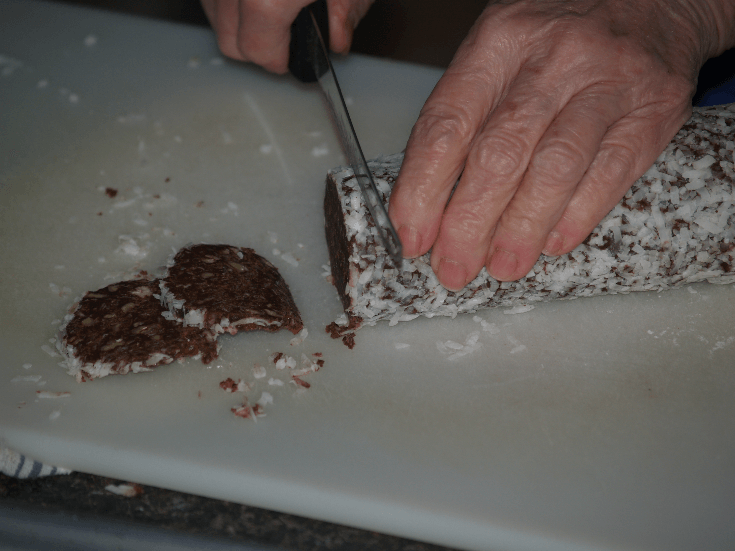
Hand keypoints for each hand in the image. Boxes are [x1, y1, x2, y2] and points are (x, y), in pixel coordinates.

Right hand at [200, 0, 373, 72]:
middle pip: (228, 36)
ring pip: (213, 10)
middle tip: (285, 36)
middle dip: (255, 45)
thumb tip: (336, 40)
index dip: (277, 60)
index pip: (257, 51)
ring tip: (273, 7)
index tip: (291, 58)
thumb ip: (346, 14)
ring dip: (237, 18)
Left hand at [388, 0, 734, 289]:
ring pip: (553, 170)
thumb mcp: (500, 51)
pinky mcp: (653, 110)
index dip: (422, 190)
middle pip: (498, 155)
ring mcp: (607, 82)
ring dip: (520, 230)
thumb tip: (431, 201)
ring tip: (501, 267)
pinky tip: (552, 243)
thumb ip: (466, 113)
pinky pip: (610, 173)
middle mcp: (551, 59)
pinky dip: (577, 216)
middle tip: (453, 268)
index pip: (446, 126)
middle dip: (468, 224)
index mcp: (497, 42)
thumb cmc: (559, 36)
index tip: (413, 236)